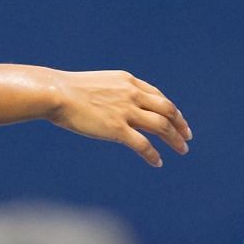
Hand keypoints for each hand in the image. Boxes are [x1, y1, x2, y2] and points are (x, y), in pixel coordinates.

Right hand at [46, 71, 191, 166]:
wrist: (56, 93)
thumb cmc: (69, 90)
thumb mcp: (98, 85)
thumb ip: (112, 93)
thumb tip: (114, 107)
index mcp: (128, 81)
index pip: (157, 95)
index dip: (170, 109)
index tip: (176, 120)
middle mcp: (132, 94)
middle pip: (166, 109)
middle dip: (180, 124)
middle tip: (187, 136)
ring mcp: (126, 111)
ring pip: (161, 126)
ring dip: (175, 139)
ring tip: (182, 150)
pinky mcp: (117, 128)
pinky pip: (143, 144)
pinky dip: (153, 154)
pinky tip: (158, 162)